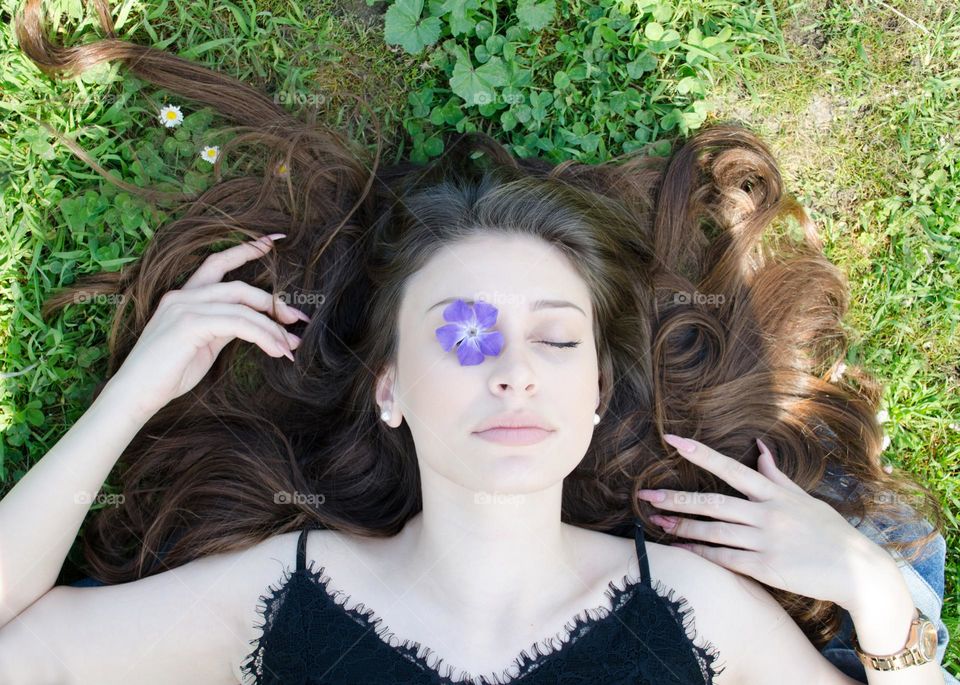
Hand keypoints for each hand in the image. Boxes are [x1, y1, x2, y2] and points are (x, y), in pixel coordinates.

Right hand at [105, 234, 309, 416]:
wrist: (135, 395)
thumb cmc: (168, 374)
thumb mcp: (204, 343)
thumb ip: (225, 326)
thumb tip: (253, 322)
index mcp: (184, 296)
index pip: (218, 262)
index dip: (246, 248)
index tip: (273, 240)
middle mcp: (183, 295)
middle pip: (240, 287)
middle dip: (274, 302)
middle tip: (299, 319)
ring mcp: (185, 307)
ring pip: (244, 307)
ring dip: (273, 327)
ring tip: (291, 346)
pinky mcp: (191, 324)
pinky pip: (239, 324)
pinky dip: (263, 336)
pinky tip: (276, 350)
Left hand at [637, 433, 894, 610]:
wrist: (858, 571)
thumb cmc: (829, 531)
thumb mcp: (804, 498)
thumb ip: (776, 475)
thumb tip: (759, 446)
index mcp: (774, 493)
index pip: (730, 468)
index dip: (699, 453)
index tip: (671, 440)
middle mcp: (767, 514)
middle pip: (712, 502)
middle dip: (676, 499)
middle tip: (645, 495)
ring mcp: (765, 542)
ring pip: (713, 531)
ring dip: (681, 528)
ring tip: (655, 523)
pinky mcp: (765, 568)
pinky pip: (724, 559)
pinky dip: (700, 554)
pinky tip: (679, 551)